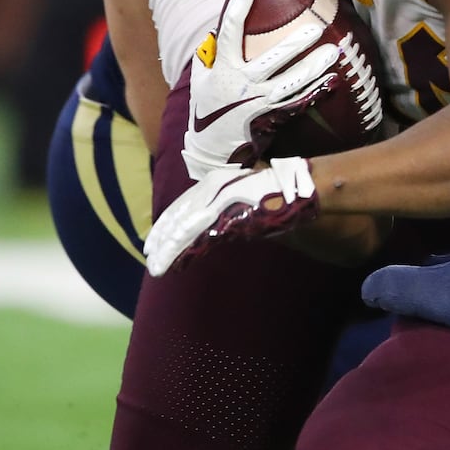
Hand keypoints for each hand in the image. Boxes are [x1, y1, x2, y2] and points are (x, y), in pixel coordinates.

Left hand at [144, 158, 319, 274]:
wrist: (300, 190)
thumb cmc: (282, 188)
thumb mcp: (252, 187)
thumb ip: (238, 194)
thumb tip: (234, 204)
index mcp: (215, 181)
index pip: (183, 203)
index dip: (167, 221)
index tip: (155, 238)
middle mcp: (212, 188)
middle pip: (178, 215)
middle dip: (161, 237)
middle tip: (150, 255)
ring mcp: (217, 202)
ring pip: (183, 229)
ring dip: (167, 250)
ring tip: (156, 267)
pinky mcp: (224, 218)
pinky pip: (197, 238)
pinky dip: (182, 252)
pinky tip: (174, 265)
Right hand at [183, 0, 342, 179]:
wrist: (210, 144)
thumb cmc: (207, 105)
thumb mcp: (201, 77)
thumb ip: (210, 53)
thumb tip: (219, 28)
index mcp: (223, 68)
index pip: (229, 33)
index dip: (237, 10)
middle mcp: (243, 83)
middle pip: (272, 60)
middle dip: (295, 44)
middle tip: (316, 28)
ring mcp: (259, 100)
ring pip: (291, 82)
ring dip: (314, 67)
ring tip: (333, 52)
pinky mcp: (271, 113)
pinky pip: (297, 100)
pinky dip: (316, 91)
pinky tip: (333, 80)